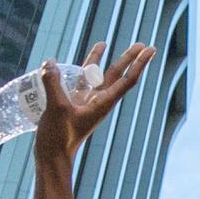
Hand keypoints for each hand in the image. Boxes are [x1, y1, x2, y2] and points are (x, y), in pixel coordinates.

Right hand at [33, 40, 151, 161]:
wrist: (52, 156)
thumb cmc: (60, 137)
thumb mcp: (57, 108)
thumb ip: (53, 84)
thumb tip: (49, 63)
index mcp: (103, 103)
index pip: (126, 80)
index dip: (139, 63)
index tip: (150, 50)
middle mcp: (98, 101)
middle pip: (116, 75)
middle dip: (128, 58)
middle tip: (142, 44)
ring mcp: (86, 101)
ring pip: (96, 76)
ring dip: (99, 60)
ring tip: (104, 42)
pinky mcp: (73, 103)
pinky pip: (79, 81)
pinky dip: (77, 70)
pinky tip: (71, 60)